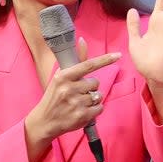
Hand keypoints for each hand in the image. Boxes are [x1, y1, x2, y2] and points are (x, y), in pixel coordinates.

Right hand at [24, 42, 119, 160]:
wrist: (44, 121)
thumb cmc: (53, 97)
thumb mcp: (60, 77)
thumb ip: (75, 61)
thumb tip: (82, 40)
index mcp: (63, 76)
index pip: (88, 65)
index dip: (105, 60)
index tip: (118, 55)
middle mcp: (69, 89)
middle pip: (95, 82)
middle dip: (90, 87)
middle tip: (78, 93)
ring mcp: (76, 103)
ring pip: (98, 96)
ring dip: (92, 99)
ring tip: (79, 103)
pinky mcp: (82, 116)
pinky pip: (100, 108)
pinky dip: (95, 110)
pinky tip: (83, 111)